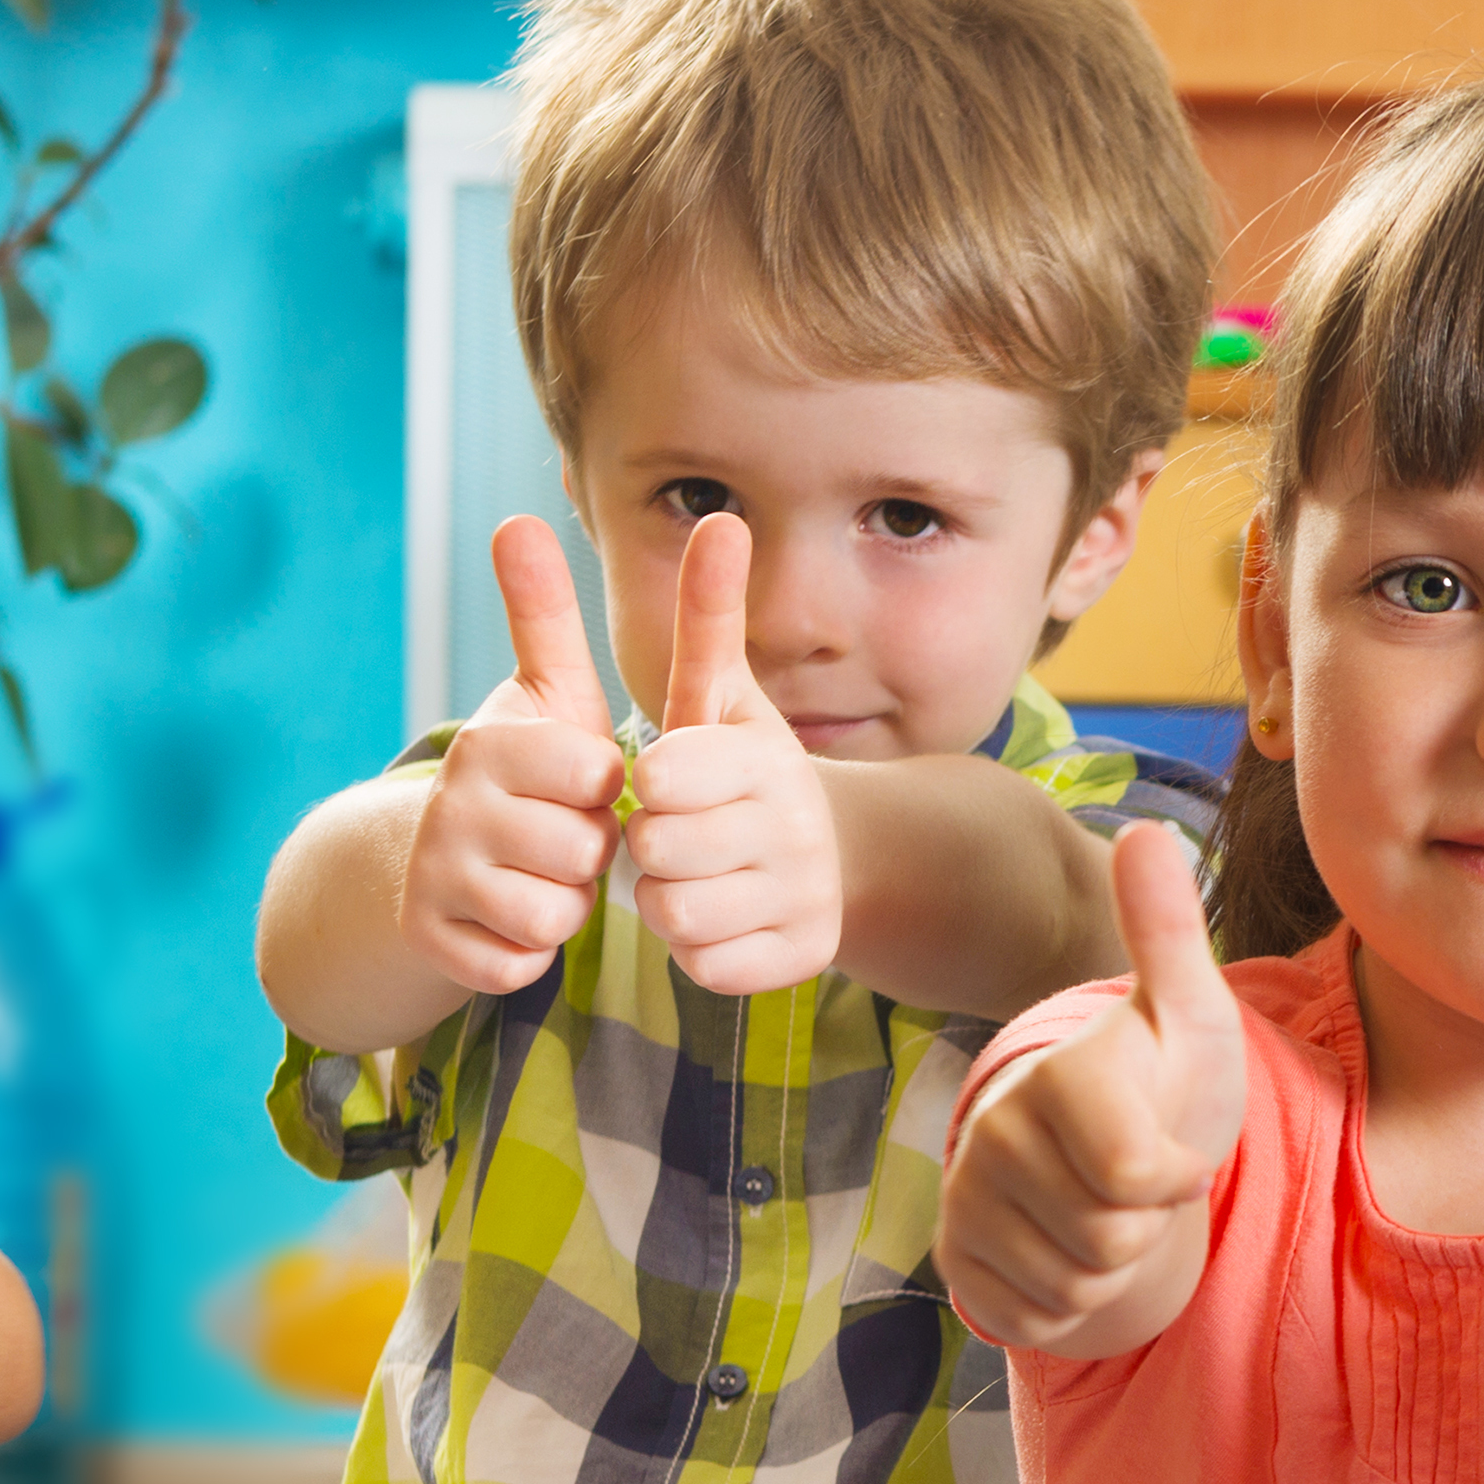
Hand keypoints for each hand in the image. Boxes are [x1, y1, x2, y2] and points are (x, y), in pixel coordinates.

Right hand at [401, 515, 633, 995]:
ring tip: (542, 876)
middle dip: (589, 853)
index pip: (595, 774)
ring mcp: (435, 879)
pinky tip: (511, 920)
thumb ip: (540, 615)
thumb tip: (515, 516)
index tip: (583, 781)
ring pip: (555, 917)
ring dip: (565, 905)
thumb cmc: (526, 773)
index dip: (605, 787)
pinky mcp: (432, 944)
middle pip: (582, 853)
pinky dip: (528, 953)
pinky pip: (519, 967)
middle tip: (563, 836)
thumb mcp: (543, 694)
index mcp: (489, 744)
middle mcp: (451, 809)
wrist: (432, 858)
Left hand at [620, 513, 844, 997]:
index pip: (661, 777)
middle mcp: (793, 827)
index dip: (647, 784)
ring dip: (665, 900)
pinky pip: (707, 965)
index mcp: (765, 758)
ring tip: (692, 873)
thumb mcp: (724, 693)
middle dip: (649, 845)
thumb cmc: (746, 768)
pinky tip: (721, 916)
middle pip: (657, 851)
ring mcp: (802, 896)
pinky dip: (699, 948)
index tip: (663, 779)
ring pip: (676, 914)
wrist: (836, 855)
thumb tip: (720, 517)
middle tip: (674, 833)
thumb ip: (709, 616)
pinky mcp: (800, 957)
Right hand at [944, 822, 1244, 1349]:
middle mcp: (992, 1137)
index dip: (1179, 1172)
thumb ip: (1168, 931)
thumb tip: (1147, 828)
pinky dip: (1073, 1300)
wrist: (1106, 1154)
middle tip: (1138, 1178)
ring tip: (1107, 1204)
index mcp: (1054, 1076)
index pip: (1140, 1173)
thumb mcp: (1187, 1011)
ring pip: (1078, 1285)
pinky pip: (1040, 1319)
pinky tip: (1068, 1244)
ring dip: (1114, 1262)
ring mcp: (965, 1203)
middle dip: (1147, 1223)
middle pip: (1111, 1239)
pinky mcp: (958, 1262)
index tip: (1177, 1143)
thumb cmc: (1160, 1082)